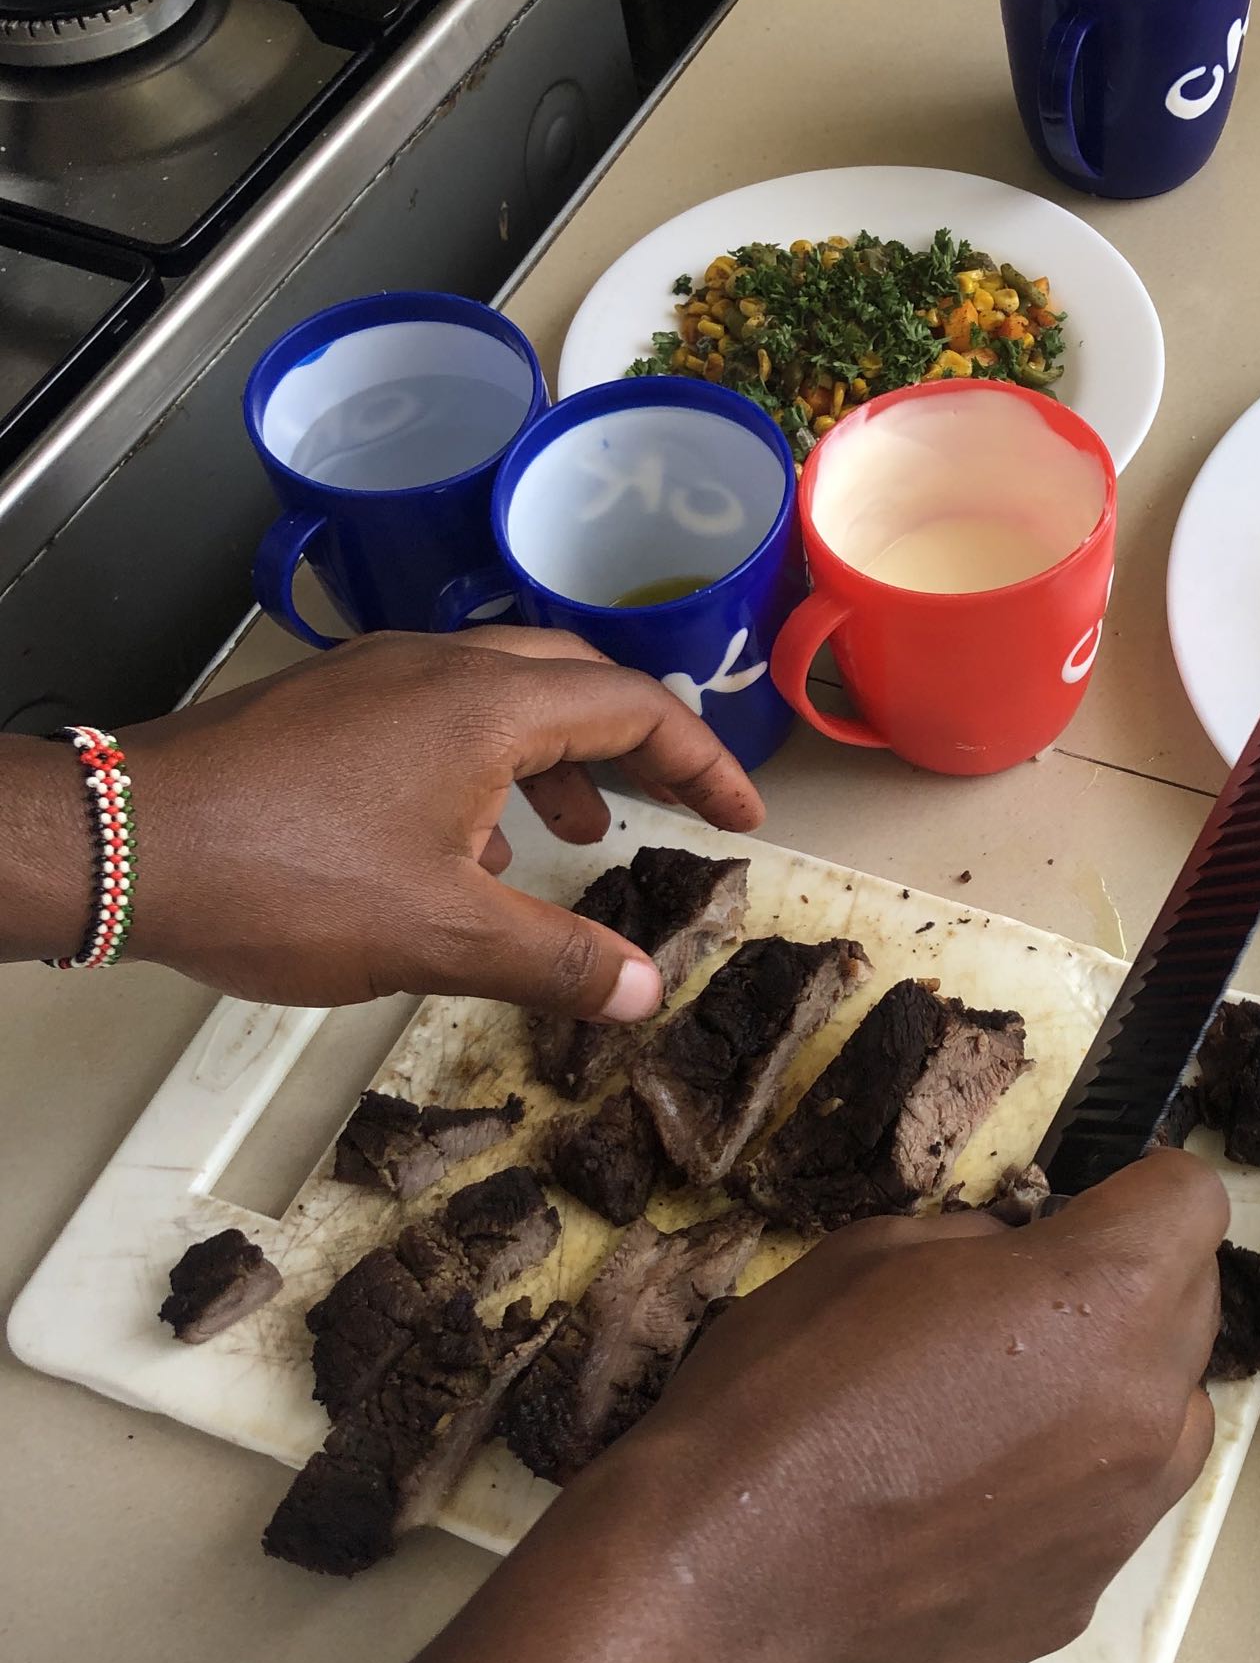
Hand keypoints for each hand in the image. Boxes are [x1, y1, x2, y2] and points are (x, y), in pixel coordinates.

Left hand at [112, 628, 761, 1015]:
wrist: (115, 844)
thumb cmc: (284, 878)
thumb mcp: (440, 935)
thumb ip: (555, 960)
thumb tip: (643, 993)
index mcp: (486, 707)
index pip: (634, 710)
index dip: (703, 763)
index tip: (741, 815)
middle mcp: (438, 669)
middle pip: (576, 679)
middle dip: (638, 744)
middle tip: (675, 804)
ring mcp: (374, 678)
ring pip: (503, 694)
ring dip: (557, 757)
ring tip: (573, 838)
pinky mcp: (325, 705)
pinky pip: (438, 714)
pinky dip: (484, 767)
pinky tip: (464, 850)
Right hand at [333, 1152, 1226, 1662]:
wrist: (725, 1589)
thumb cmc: (785, 1392)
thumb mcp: (870, 1252)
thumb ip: (985, 1244)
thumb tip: (1023, 1259)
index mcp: (1106, 1295)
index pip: (1193, 1199)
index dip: (1137, 1188)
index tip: (1082, 1206)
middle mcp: (1148, 1405)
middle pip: (1192, 1307)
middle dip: (1128, 1285)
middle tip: (1020, 1305)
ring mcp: (1125, 1516)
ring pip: (1165, 1418)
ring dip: (1112, 1392)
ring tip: (1000, 1412)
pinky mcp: (1084, 1599)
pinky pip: (1106, 1510)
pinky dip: (1064, 1490)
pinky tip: (963, 1507)